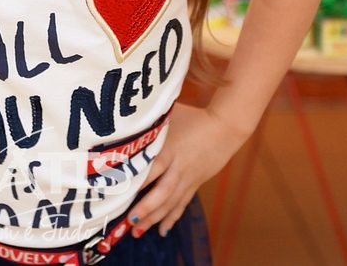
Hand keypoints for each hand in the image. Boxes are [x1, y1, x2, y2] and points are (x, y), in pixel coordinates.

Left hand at [126, 104, 245, 237]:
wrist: (226, 128)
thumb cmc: (194, 117)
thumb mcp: (170, 115)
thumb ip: (151, 121)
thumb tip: (125, 121)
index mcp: (170, 149)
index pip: (153, 167)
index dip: (138, 181)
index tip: (120, 192)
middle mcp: (179, 167)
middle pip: (162, 191)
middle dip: (146, 208)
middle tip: (130, 220)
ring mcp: (188, 178)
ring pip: (171, 202)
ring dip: (155, 218)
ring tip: (137, 232)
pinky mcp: (195, 183)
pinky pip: (182, 203)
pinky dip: (172, 217)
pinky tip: (162, 230)